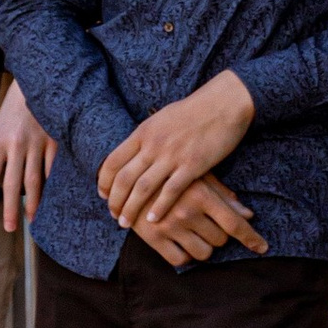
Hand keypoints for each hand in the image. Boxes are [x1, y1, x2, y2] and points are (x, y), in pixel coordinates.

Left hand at [0, 81, 52, 230]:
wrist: (35, 84)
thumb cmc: (12, 110)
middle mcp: (15, 145)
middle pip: (11, 183)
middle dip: (9, 208)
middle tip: (8, 227)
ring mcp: (36, 143)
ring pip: (33, 179)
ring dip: (32, 202)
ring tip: (31, 219)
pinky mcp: (53, 140)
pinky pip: (52, 168)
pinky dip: (51, 184)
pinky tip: (51, 199)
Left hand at [96, 73, 255, 231]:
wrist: (223, 103)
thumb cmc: (194, 111)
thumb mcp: (161, 118)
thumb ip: (146, 136)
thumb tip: (133, 149)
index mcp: (143, 132)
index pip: (113, 161)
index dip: (104, 181)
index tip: (103, 195)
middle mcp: (153, 144)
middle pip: (124, 178)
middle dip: (115, 201)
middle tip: (114, 215)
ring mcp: (171, 155)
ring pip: (142, 188)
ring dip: (131, 209)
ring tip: (126, 224)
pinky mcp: (192, 165)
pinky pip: (170, 191)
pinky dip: (158, 208)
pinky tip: (153, 220)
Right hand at [133, 173, 267, 268]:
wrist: (127, 172)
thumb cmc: (170, 170)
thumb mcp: (197, 175)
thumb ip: (222, 195)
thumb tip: (247, 215)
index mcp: (200, 193)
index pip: (234, 223)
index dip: (251, 238)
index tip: (263, 248)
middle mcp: (186, 211)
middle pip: (220, 239)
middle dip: (219, 234)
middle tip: (209, 224)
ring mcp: (169, 226)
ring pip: (204, 252)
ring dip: (204, 246)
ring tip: (195, 233)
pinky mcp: (153, 238)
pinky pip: (180, 260)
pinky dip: (186, 256)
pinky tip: (182, 243)